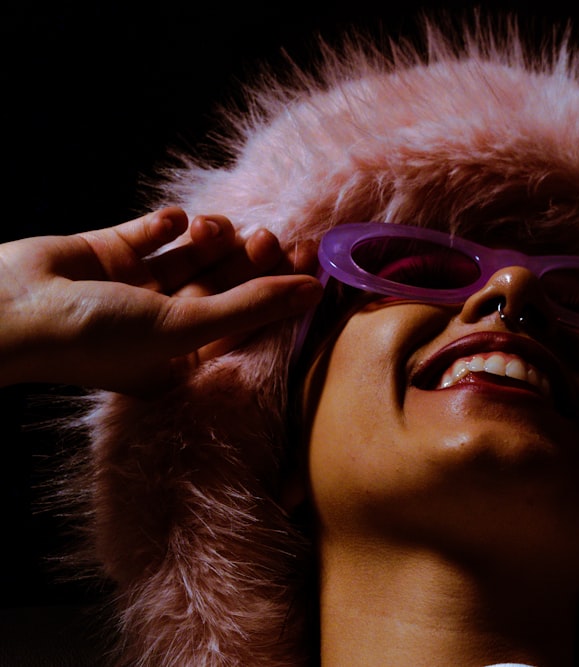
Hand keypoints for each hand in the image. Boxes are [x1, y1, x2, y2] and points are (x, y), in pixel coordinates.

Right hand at [0, 208, 321, 393]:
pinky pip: (152, 233)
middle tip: (269, 238)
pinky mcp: (110, 254)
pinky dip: (168, 224)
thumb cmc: (98, 337)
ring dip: (212, 238)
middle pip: (225, 285)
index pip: (246, 320)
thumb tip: (316, 290)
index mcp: (183, 360)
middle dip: (250, 260)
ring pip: (194, 256)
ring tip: (212, 229)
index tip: (310, 260)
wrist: (9, 309)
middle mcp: (162, 325)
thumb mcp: (186, 327)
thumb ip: (252, 306)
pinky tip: (174, 220)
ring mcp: (135, 288)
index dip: (279, 290)